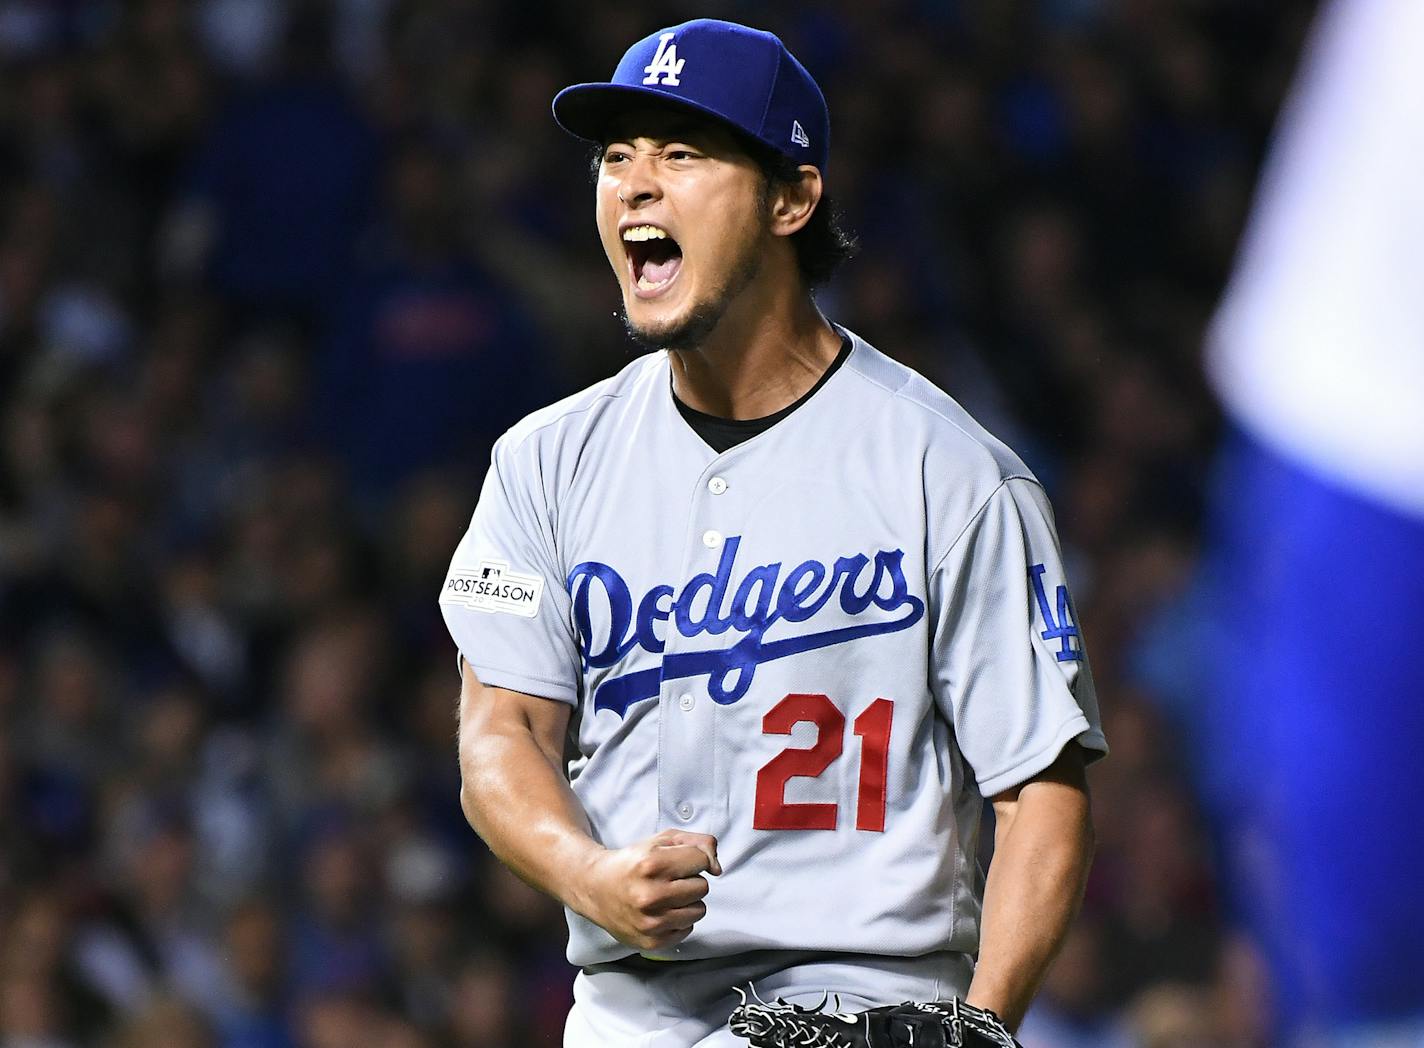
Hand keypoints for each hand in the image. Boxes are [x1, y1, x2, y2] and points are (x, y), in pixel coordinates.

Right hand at [573, 828, 720, 951]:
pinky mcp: (652, 942)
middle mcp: (651, 895)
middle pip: (703, 887)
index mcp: (652, 864)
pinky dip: (678, 921)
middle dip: (690, 881)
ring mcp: (651, 922)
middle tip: (669, 880)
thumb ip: (698, 843)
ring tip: (666, 896)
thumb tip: (717, 868)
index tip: (678, 862)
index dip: (693, 859)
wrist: (595, 888)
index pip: (703, 861)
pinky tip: (660, 912)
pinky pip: (688, 930)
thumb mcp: (662, 840)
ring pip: (699, 910)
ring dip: (687, 902)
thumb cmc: (633, 863)